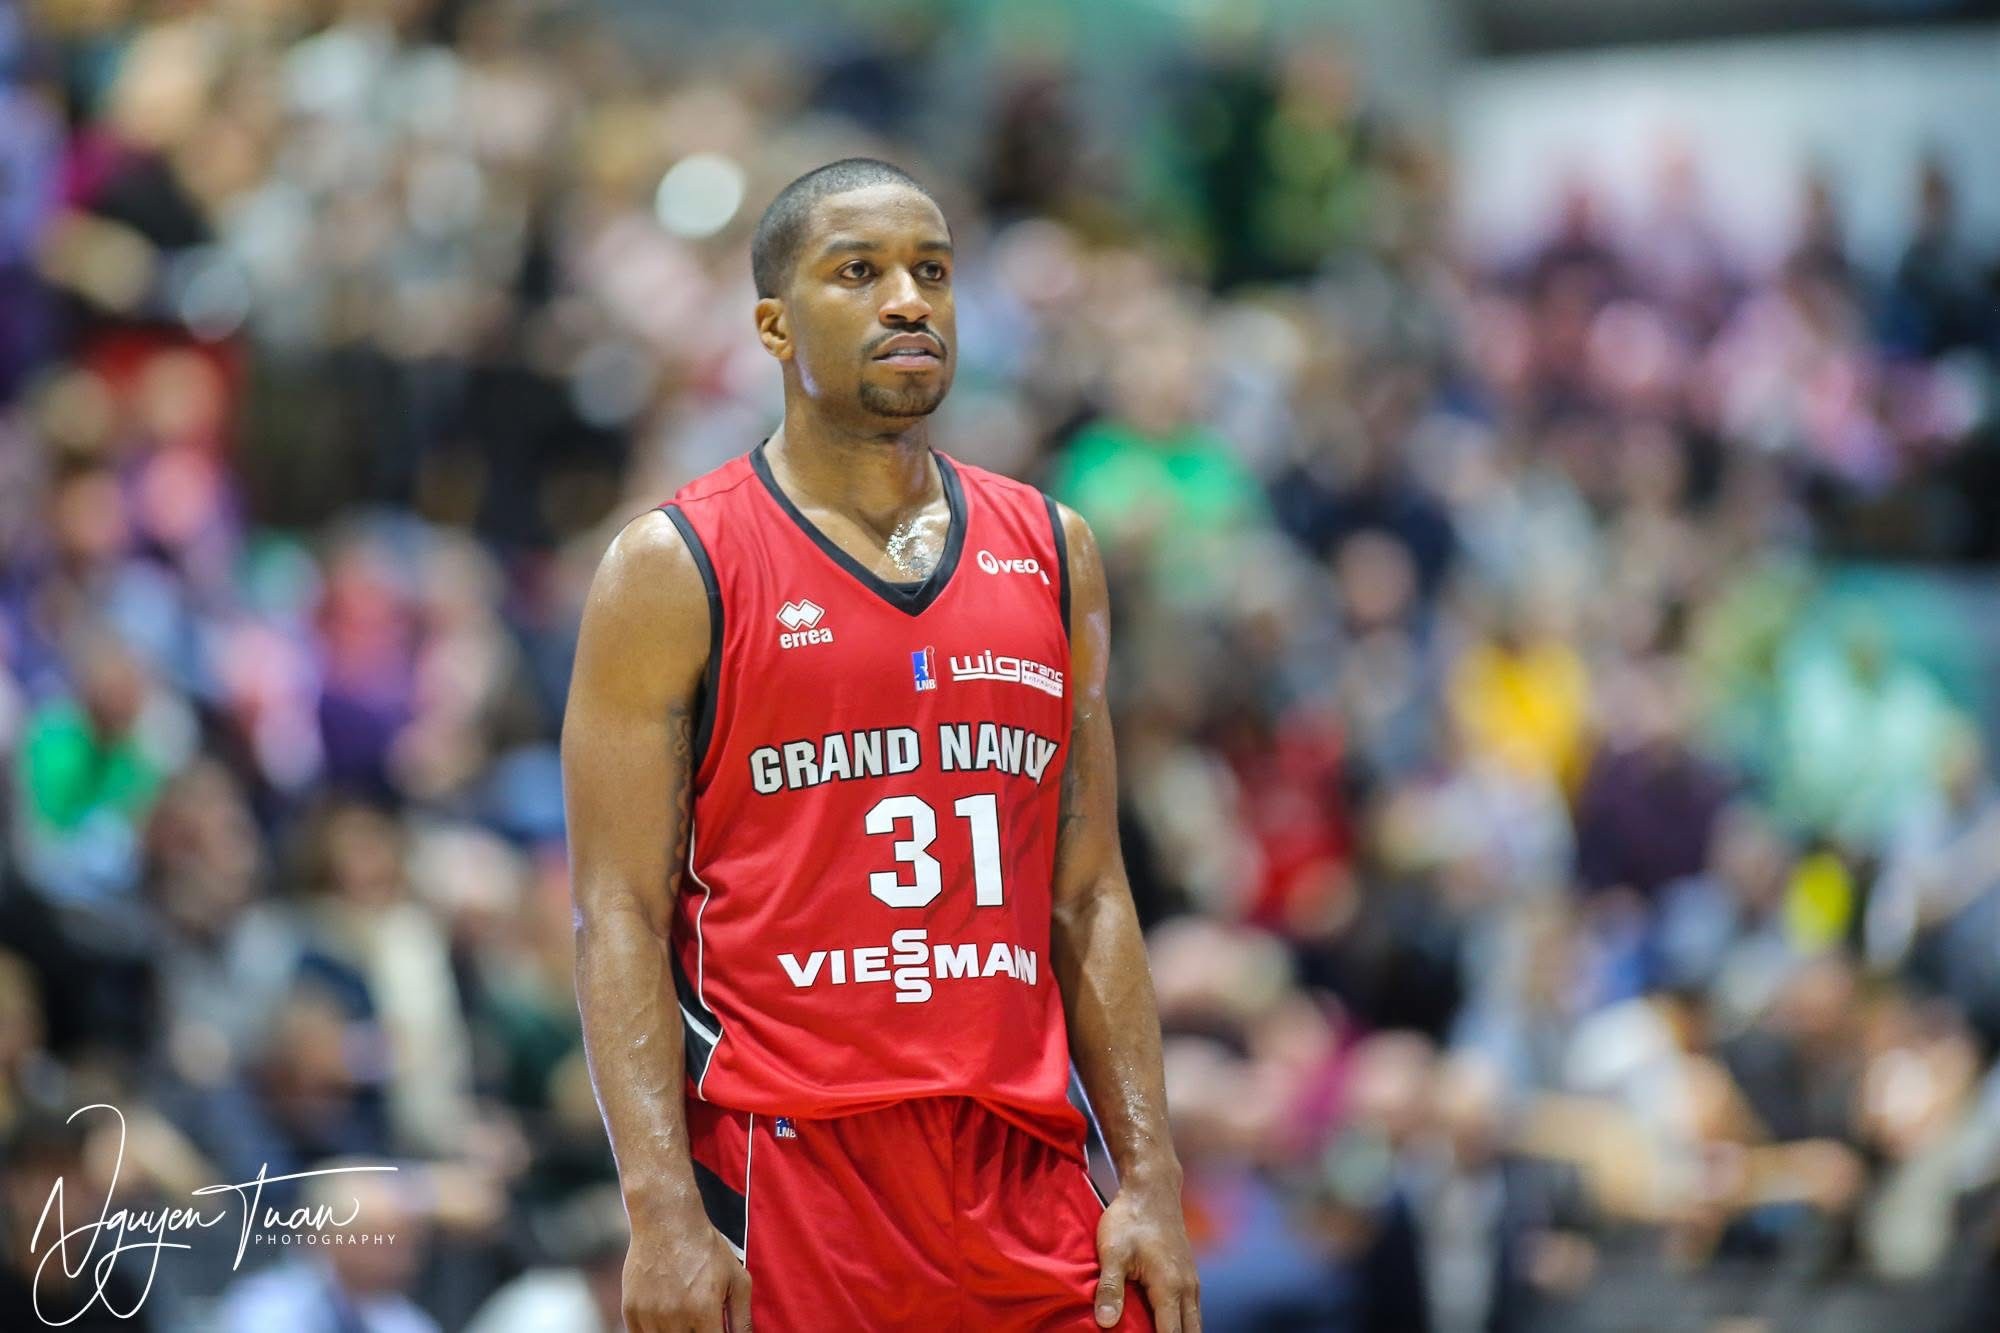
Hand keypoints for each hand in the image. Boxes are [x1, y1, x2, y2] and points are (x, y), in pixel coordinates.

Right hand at [621, 1213, 751, 1332]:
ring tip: (685, 1317)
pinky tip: (667, 1320)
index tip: (715, 1331)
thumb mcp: (737, 1277)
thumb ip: (742, 1318)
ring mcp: (649, 1316)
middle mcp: (674, 1317)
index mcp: (703, 1310)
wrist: (666, 1220)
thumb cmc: (704, 1247)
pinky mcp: (630, 1311)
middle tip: (700, 1321)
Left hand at [1094, 1179, 1199, 1332]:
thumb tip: (1105, 1322)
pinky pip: (1191, 1310)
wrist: (1152, 1189)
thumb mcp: (1113, 1252)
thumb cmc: (1130, 1219)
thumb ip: (1109, 1288)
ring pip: (1194, 1323)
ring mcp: (1191, 1281)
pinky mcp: (1189, 1275)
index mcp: (1169, 1287)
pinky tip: (1166, 1326)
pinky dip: (1183, 1323)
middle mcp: (1187, 1288)